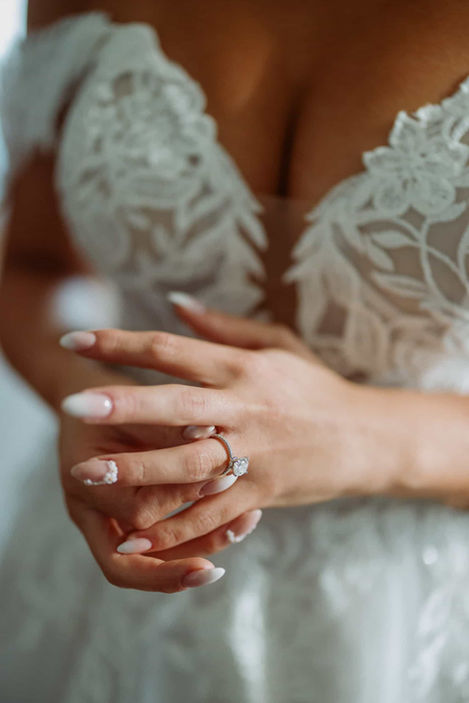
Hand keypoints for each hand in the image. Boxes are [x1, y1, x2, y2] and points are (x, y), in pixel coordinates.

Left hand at [61, 294, 382, 556]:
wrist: (366, 437)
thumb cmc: (315, 385)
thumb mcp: (276, 343)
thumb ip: (222, 326)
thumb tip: (172, 301)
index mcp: (243, 367)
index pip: (171, 350)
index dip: (121, 344)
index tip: (74, 340)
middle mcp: (244, 408)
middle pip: (174, 404)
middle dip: (122, 404)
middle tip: (72, 405)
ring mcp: (253, 453)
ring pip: (186, 463)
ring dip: (135, 469)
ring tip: (86, 471)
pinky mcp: (261, 492)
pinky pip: (210, 514)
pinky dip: (172, 528)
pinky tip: (132, 535)